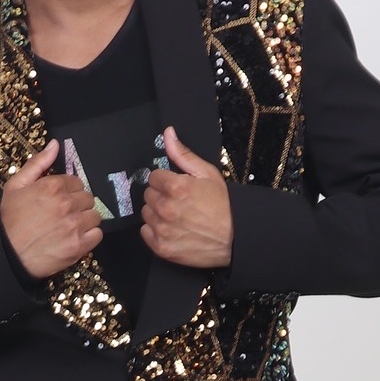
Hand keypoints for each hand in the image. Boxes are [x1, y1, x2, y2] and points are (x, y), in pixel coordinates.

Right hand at [0, 138, 102, 277]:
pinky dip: (90, 236)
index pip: (77, 182)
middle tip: (64, 214)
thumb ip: (38, 163)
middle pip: (88, 198)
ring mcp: (75, 225)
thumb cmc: (10, 220)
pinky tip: (75, 237)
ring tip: (70, 226)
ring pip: (95, 216)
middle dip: (78, 204)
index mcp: (53, 186)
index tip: (60, 199)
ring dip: (85, 220)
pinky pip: (97, 235)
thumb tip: (55, 144)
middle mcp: (67, 204)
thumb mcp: (16, 185)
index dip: (69, 190)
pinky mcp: (79, 245)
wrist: (7, 254)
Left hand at [140, 126, 232, 267]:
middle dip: (161, 195)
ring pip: (146, 213)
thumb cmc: (223, 206)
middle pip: (148, 195)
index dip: (165, 180)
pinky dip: (155, 230)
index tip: (176, 186)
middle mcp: (166, 208)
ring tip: (176, 216)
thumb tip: (167, 133)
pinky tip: (171, 229)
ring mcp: (162, 230)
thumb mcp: (208, 174)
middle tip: (179, 202)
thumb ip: (183, 154)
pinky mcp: (161, 247)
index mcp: (176, 187)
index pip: (153, 177)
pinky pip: (145, 232)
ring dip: (157, 213)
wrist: (234, 240)